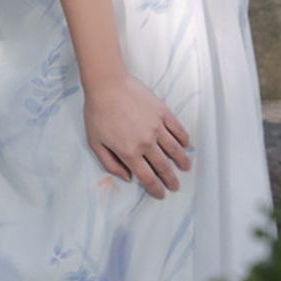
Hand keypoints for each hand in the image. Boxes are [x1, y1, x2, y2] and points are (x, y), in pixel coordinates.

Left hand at [84, 74, 191, 198]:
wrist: (107, 85)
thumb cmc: (97, 113)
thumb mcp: (95, 143)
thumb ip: (110, 163)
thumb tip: (127, 177)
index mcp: (129, 152)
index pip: (147, 177)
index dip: (155, 189)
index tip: (161, 194)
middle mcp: (146, 142)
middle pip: (163, 167)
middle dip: (171, 180)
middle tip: (176, 186)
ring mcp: (157, 127)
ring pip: (175, 150)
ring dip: (182, 161)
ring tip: (186, 167)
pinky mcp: (163, 113)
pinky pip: (178, 129)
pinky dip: (183, 139)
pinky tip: (186, 145)